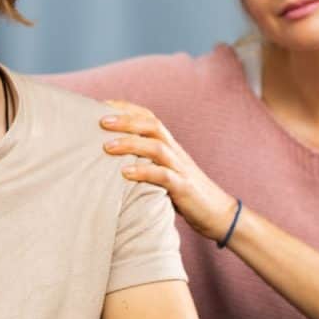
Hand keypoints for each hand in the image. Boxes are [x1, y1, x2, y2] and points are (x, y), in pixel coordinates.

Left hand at [100, 100, 237, 241]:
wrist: (218, 213)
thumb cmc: (184, 194)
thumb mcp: (163, 172)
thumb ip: (145, 162)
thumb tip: (112, 160)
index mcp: (170, 146)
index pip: (149, 118)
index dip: (127, 108)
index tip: (103, 104)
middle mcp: (175, 152)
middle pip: (152, 126)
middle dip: (126, 120)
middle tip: (101, 121)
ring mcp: (180, 169)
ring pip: (157, 147)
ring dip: (130, 144)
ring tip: (107, 147)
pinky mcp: (184, 188)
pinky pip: (164, 176)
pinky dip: (144, 172)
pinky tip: (125, 173)